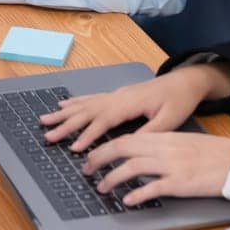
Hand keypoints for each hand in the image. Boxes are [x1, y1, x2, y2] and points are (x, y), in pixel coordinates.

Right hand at [40, 66, 223, 151]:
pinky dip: (75, 102)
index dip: (88, 135)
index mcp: (129, 102)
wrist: (184, 81)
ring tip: (45, 119)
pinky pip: (91, 98)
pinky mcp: (117, 95)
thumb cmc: (179, 100)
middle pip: (87, 111)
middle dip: (66, 124)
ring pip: (85, 104)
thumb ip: (150, 132)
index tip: (75, 148)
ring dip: (64, 113)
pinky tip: (64, 105)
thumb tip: (128, 144)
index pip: (103, 120)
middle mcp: (118, 96)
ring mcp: (116, 94)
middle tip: (48, 135)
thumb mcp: (171, 120)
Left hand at [81, 131, 229, 205]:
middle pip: (122, 148)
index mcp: (164, 136)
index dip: (105, 146)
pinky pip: (154, 187)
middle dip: (99, 158)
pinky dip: (138, 193)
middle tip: (86, 169)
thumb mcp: (183, 142)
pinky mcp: (181, 182)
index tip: (92, 154)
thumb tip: (139, 154)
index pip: (126, 138)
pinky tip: (128, 200)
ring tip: (101, 187)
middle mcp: (164, 148)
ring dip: (112, 177)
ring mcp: (172, 165)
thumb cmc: (212, 153)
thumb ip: (161, 145)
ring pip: (132, 167)